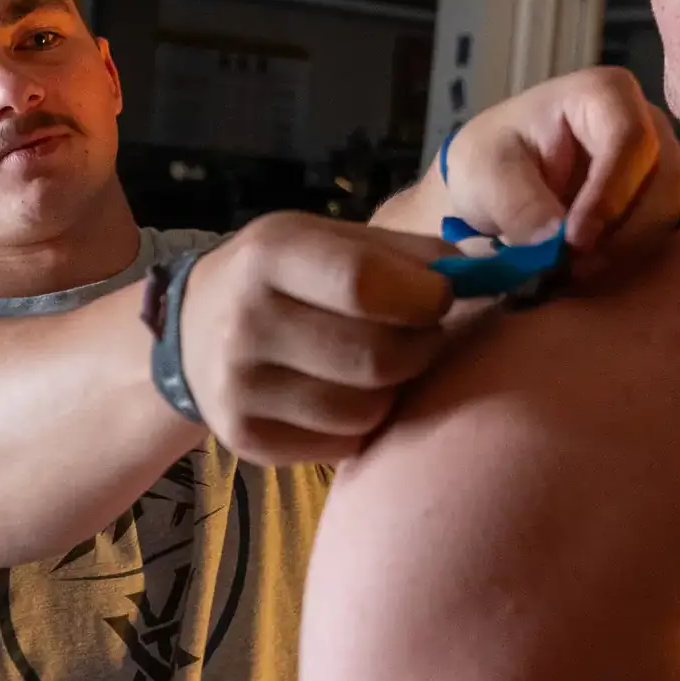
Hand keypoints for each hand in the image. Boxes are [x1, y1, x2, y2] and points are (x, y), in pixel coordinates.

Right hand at [177, 213, 457, 465]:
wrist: (193, 328)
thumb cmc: (288, 275)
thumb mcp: (332, 238)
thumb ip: (408, 253)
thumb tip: (486, 275)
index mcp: (271, 254)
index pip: (365, 284)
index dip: (424, 296)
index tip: (441, 297)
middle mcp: (246, 321)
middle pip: (376, 357)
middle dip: (420, 347)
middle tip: (420, 334)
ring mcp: (240, 387)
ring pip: (366, 408)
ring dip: (395, 389)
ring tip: (381, 363)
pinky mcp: (245, 439)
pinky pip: (343, 442)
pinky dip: (363, 422)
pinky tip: (347, 391)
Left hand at [441, 68, 679, 255]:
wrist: (497, 187)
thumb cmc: (491, 161)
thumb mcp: (486, 175)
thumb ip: (519, 205)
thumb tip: (557, 243)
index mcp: (605, 94)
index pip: (630, 139)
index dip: (609, 195)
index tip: (573, 241)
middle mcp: (647, 122)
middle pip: (662, 182)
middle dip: (619, 232)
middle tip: (570, 266)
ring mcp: (660, 163)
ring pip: (666, 215)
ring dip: (623, 252)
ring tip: (572, 270)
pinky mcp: (659, 202)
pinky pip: (662, 236)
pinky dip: (626, 260)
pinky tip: (586, 268)